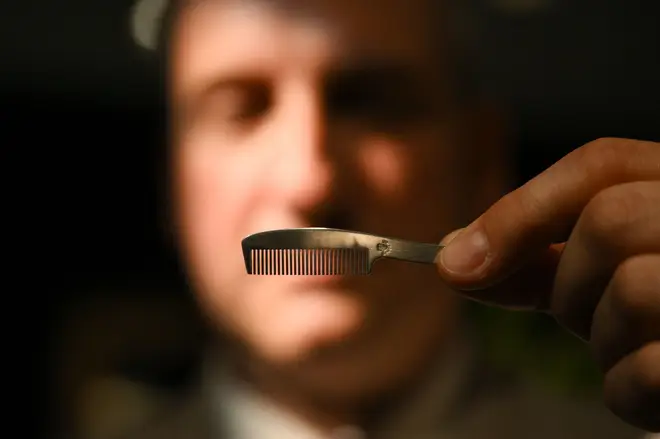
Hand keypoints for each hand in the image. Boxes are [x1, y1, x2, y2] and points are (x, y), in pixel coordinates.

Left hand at [436, 138, 659, 431]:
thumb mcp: (610, 266)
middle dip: (571, 282)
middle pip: (611, 220)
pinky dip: (630, 393)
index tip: (453, 264)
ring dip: (604, 338)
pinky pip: (645, 373)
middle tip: (587, 314)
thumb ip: (540, 252)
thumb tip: (457, 253)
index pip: (600, 165)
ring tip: (638, 346)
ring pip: (633, 290)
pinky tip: (655, 385)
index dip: (518, 213)